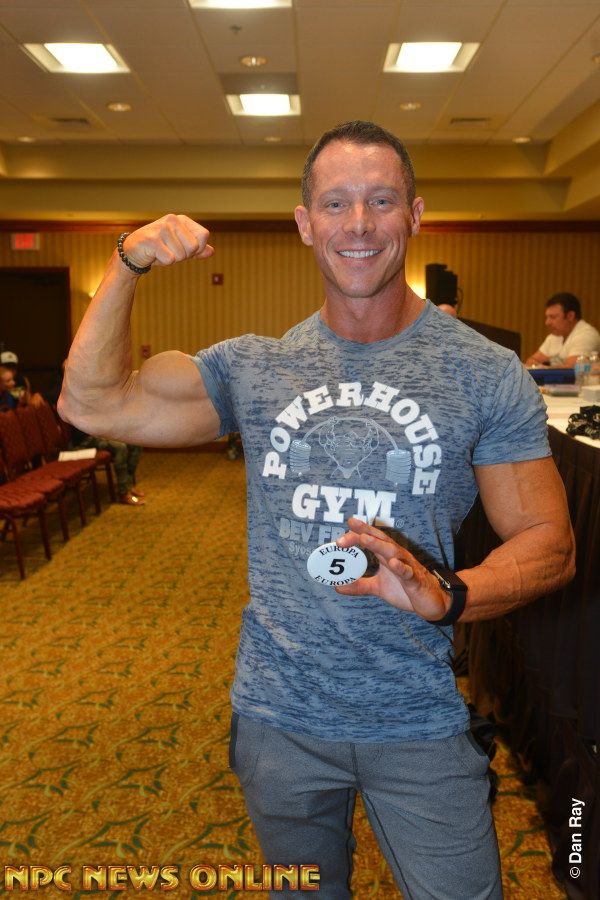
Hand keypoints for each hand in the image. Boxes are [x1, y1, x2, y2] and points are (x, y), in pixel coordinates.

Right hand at [121, 214, 213, 269]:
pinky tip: (154, 255)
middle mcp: (173, 220)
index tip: (183, 248)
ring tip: (160, 252)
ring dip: (171, 259)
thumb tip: (211, 252)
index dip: (196, 249)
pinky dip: (163, 262)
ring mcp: (162, 228)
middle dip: (183, 256)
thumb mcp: (180, 249)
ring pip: (180, 255)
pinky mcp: (152, 239)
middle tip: (169, 252)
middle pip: (193, 247)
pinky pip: (169, 259)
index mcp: (182, 220)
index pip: (203, 236)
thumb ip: (197, 250)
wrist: (133, 253)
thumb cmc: (159, 250)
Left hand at [335, 518, 449, 620]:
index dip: (360, 531)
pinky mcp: (416, 581)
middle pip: (380, 540)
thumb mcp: (379, 588)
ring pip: (393, 552)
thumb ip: (360, 585)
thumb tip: (338, 586)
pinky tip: (393, 563)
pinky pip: (408, 572)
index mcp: (387, 556)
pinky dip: (401, 567)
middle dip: (364, 533)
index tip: (347, 523)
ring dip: (378, 544)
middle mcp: (397, 557)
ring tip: (364, 539)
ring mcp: (407, 567)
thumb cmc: (406, 589)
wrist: (432, 602)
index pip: (372, 539)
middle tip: (348, 529)